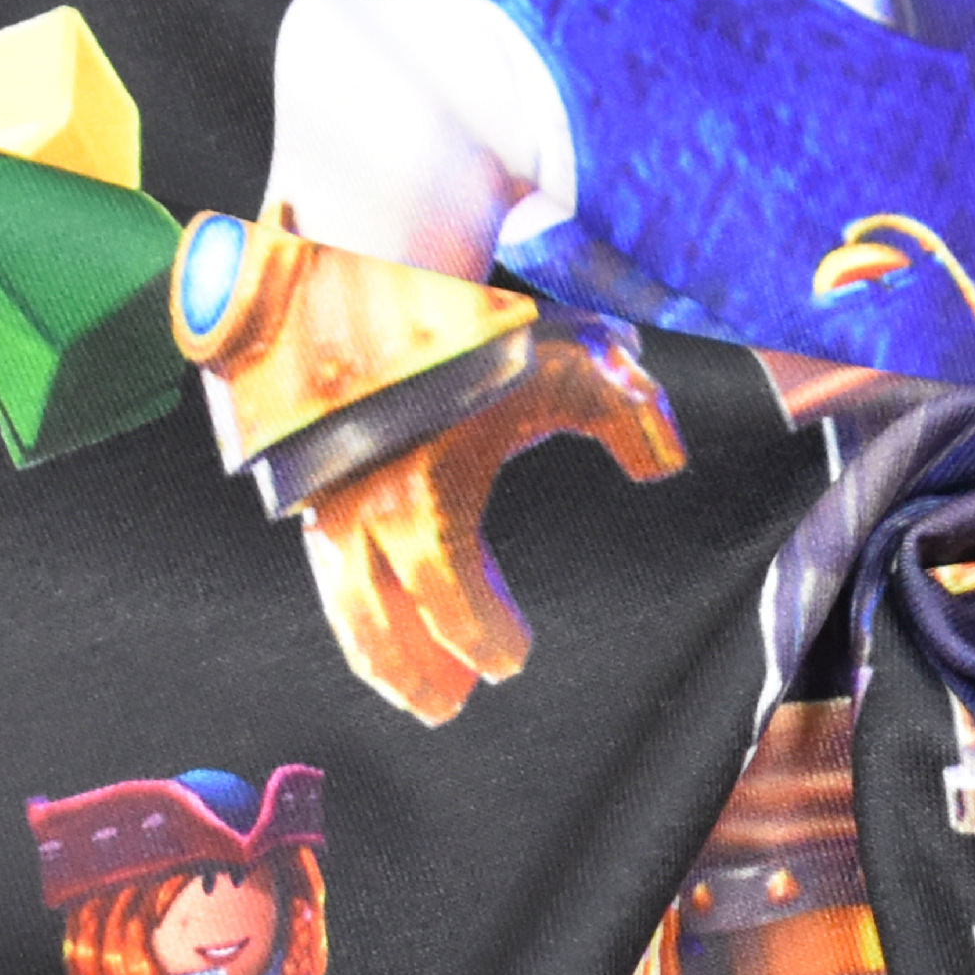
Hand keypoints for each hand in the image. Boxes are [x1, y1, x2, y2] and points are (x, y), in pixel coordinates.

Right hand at [301, 336, 685, 724]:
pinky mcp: (309, 477)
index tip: (513, 660)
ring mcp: (327, 490)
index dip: (478, 634)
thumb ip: (631, 413)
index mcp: (426, 485)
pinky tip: (385, 622)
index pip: (447, 591)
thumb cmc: (485, 326)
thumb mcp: (575, 361)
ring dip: (375, 648)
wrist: (380, 268)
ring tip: (419, 691)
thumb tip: (664, 465)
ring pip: (339, 595)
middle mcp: (363, 499)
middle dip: (409, 668)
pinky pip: (324, 560)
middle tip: (448, 706)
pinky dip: (351, 600)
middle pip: (375, 616)